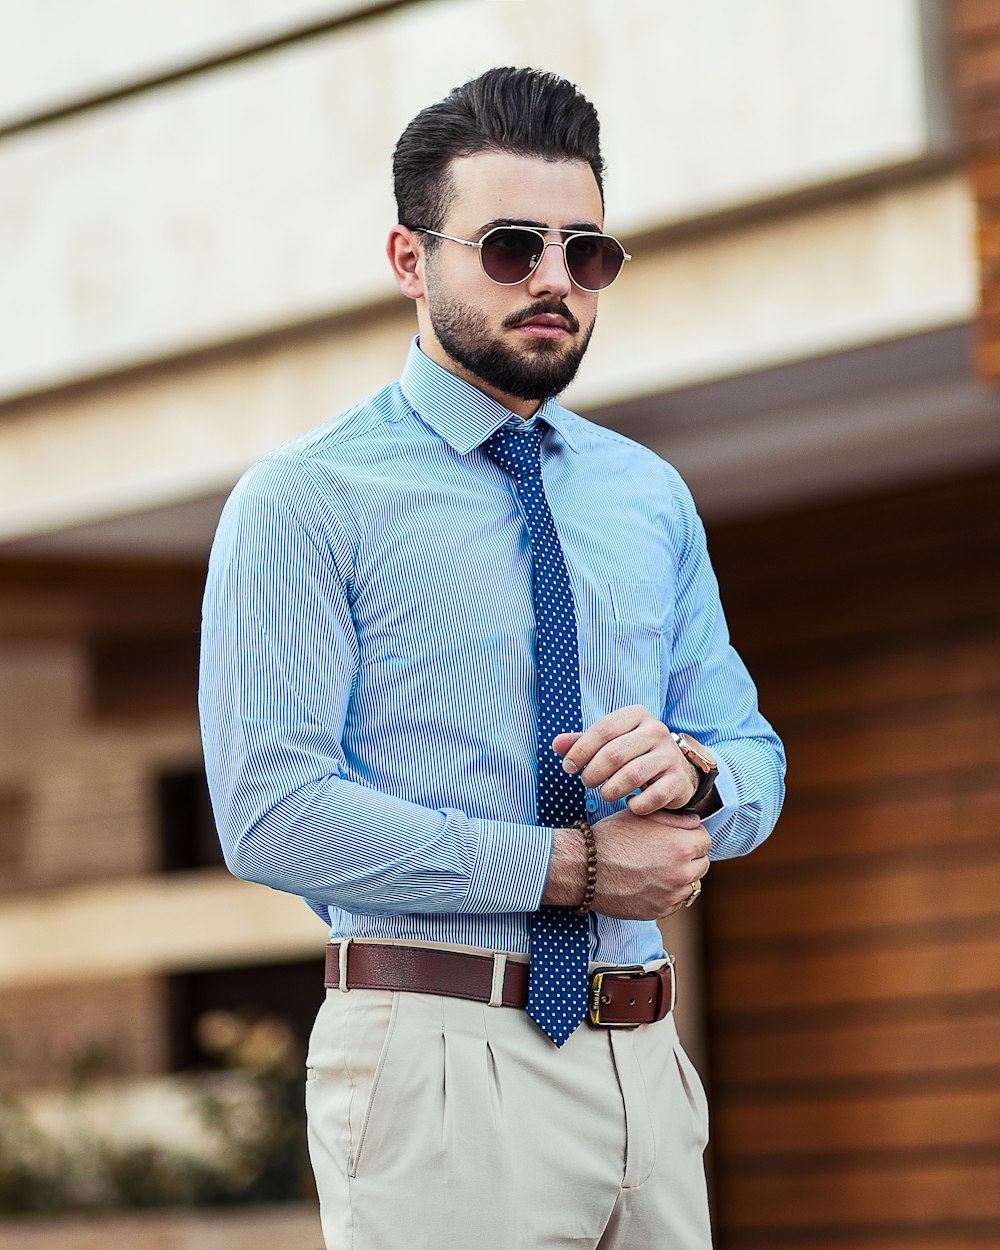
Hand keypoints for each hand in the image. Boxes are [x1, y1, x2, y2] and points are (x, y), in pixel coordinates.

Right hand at [542, 807, 709, 919]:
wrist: (585, 869)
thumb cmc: (612, 837)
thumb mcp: (642, 817)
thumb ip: (675, 820)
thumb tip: (695, 824)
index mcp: (682, 846)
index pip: (705, 840)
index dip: (691, 836)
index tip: (678, 837)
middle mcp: (683, 873)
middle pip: (702, 863)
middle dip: (689, 857)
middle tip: (667, 853)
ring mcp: (672, 895)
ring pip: (691, 885)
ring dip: (681, 877)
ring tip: (656, 869)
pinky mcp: (660, 911)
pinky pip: (675, 901)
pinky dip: (668, 893)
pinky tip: (648, 883)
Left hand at [553, 705, 699, 814]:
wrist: (677, 770)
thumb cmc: (633, 754)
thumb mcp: (609, 742)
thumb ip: (582, 742)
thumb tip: (556, 744)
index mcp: (637, 714)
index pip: (603, 729)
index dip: (580, 750)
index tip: (568, 767)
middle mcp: (657, 730)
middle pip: (614, 754)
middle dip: (593, 773)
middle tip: (587, 783)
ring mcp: (670, 755)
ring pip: (632, 776)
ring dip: (610, 791)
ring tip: (605, 794)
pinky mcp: (679, 780)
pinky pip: (652, 798)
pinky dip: (636, 805)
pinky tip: (630, 803)